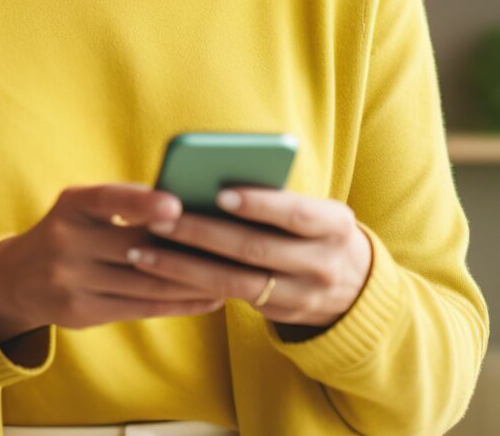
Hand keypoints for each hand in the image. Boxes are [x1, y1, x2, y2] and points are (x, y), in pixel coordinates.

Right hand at [0, 183, 223, 342]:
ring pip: (143, 283)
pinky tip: (207, 298)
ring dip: (190, 280)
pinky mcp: (82, 313)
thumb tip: (191, 203)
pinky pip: (139, 308)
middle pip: (132, 247)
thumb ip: (126, 204)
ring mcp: (71, 281)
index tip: (176, 203)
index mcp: (72, 205)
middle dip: (182, 247)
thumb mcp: (84, 208)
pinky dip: (178, 303)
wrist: (18, 278)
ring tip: (228, 274)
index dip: (141, 202)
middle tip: (227, 243)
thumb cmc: (72, 229)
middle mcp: (66, 242)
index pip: (107, 199)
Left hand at [127, 187, 372, 329]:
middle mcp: (322, 264)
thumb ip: (276, 199)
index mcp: (335, 224)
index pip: (294, 212)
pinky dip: (193, 285)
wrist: (356, 288)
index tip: (219, 193)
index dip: (258, 204)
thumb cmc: (317, 229)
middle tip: (160, 219)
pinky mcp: (280, 316)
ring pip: (235, 283)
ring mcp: (303, 296)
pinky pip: (231, 300)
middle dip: (202, 233)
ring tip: (144, 251)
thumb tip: (209, 183)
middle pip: (255, 249)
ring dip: (184, 267)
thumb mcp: (315, 211)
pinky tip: (161, 272)